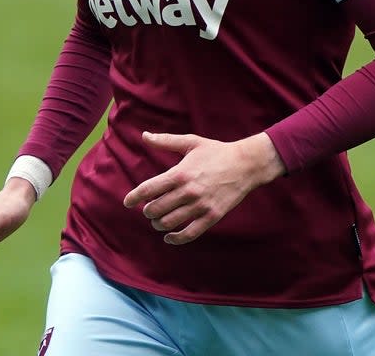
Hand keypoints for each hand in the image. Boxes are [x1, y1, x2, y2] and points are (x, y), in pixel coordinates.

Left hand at [123, 131, 285, 244]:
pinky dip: (175, 238)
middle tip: (148, 210)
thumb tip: (145, 136)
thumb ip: (166, 141)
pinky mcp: (212, 216)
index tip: (127, 202)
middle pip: (156, 209)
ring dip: (158, 224)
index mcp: (180, 173)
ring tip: (158, 220)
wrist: (246, 165)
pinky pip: (189, 234)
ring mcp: (200, 206)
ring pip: (169, 223)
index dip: (134, 197)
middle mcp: (188, 191)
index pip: (148, 189)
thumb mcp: (191, 142)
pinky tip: (169, 237)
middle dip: (147, 212)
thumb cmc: (216, 152)